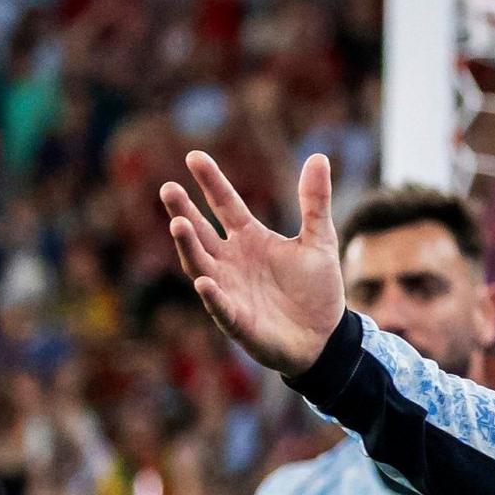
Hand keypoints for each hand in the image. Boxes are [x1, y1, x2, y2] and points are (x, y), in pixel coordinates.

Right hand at [160, 152, 344, 375]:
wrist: (325, 337)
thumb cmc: (316, 290)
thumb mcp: (320, 241)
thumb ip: (315, 202)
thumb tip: (319, 157)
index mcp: (250, 238)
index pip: (225, 204)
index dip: (211, 182)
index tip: (194, 157)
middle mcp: (232, 260)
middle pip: (202, 232)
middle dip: (184, 212)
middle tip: (169, 189)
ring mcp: (230, 289)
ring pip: (201, 264)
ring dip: (189, 246)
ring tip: (178, 225)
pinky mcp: (237, 320)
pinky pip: (221, 306)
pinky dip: (212, 295)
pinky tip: (205, 281)